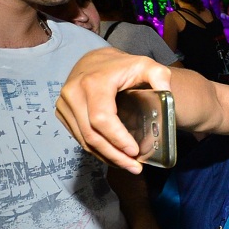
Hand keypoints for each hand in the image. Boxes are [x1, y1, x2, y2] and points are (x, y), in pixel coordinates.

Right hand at [55, 47, 171, 173]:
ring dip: (106, 157)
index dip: (117, 138)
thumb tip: (167, 93)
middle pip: (92, 135)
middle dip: (114, 155)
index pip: (102, 118)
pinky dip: (97, 150)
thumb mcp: (147, 65)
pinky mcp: (62, 112)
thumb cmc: (124, 66)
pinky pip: (78, 138)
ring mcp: (64, 104)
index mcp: (93, 82)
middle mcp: (73, 93)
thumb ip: (161, 76)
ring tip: (128, 165)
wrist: (98, 61)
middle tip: (135, 167)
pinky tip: (114, 156)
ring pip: (84, 140)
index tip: (135, 151)